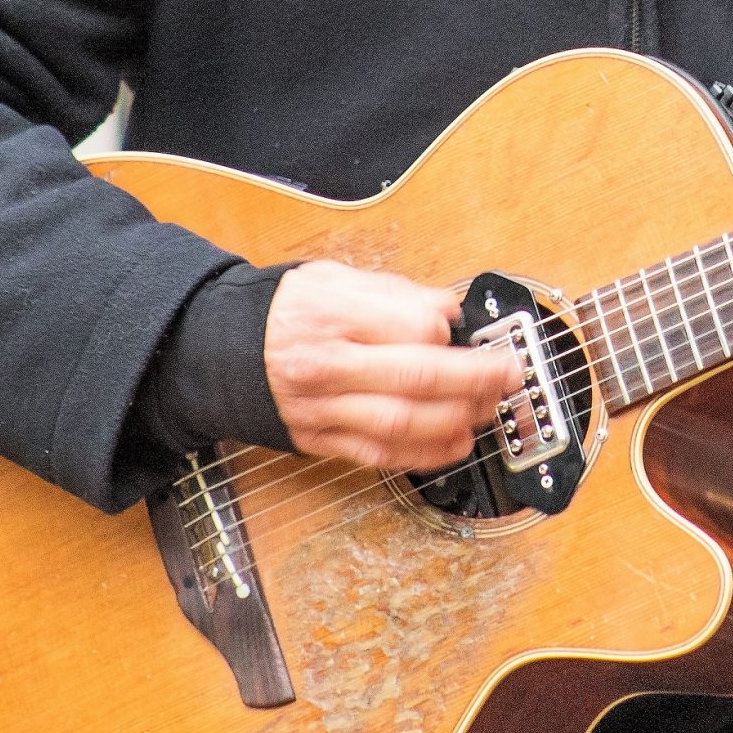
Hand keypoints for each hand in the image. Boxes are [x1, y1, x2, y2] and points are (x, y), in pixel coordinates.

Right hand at [264, 260, 520, 471]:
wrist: (222, 352)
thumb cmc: (285, 311)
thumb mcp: (335, 277)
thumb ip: (396, 292)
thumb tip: (450, 308)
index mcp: (331, 314)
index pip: (411, 327)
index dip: (449, 331)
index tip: (468, 328)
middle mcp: (326, 365)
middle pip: (415, 379)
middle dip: (475, 380)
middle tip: (510, 374)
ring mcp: (322, 409)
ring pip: (401, 423)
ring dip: (457, 420)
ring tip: (489, 409)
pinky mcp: (320, 440)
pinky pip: (379, 455)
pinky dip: (424, 455)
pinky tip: (456, 444)